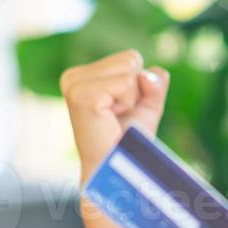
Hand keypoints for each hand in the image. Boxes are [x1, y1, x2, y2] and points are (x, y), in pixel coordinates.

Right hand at [60, 50, 167, 227]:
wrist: (116, 170)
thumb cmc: (128, 143)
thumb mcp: (145, 107)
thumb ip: (153, 84)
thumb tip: (155, 72)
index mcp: (81, 75)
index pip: (129, 57)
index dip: (137, 86)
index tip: (121, 111)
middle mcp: (72, 77)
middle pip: (130, 58)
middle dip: (136, 90)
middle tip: (119, 117)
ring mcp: (74, 84)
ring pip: (130, 68)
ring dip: (132, 97)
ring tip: (114, 118)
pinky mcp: (82, 96)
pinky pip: (126, 82)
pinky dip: (128, 102)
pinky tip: (111, 119)